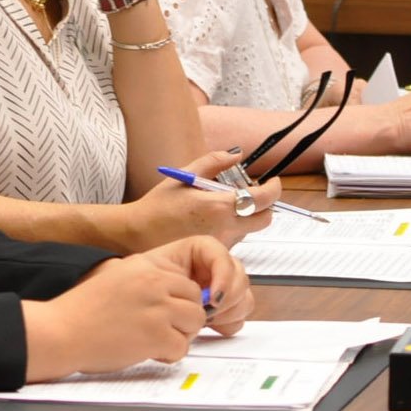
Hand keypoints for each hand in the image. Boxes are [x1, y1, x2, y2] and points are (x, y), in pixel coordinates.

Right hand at [20, 236, 253, 377]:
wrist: (59, 331)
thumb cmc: (83, 311)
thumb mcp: (116, 279)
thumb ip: (147, 282)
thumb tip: (178, 294)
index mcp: (146, 266)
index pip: (186, 282)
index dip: (178, 303)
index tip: (163, 316)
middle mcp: (155, 282)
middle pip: (195, 302)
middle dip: (182, 321)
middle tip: (158, 332)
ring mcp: (157, 308)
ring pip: (195, 323)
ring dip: (178, 337)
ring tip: (151, 342)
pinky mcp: (156, 335)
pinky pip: (181, 348)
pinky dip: (166, 355)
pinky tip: (145, 352)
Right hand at [126, 150, 280, 250]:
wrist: (136, 234)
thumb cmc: (157, 206)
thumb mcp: (184, 175)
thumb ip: (214, 162)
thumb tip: (236, 155)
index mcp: (219, 206)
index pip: (264, 199)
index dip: (274, 188)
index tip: (272, 182)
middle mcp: (225, 228)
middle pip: (265, 219)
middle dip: (263, 205)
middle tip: (249, 195)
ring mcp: (222, 245)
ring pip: (249, 229)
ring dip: (244, 217)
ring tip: (220, 209)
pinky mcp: (215, 255)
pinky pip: (235, 241)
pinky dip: (231, 230)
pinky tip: (210, 223)